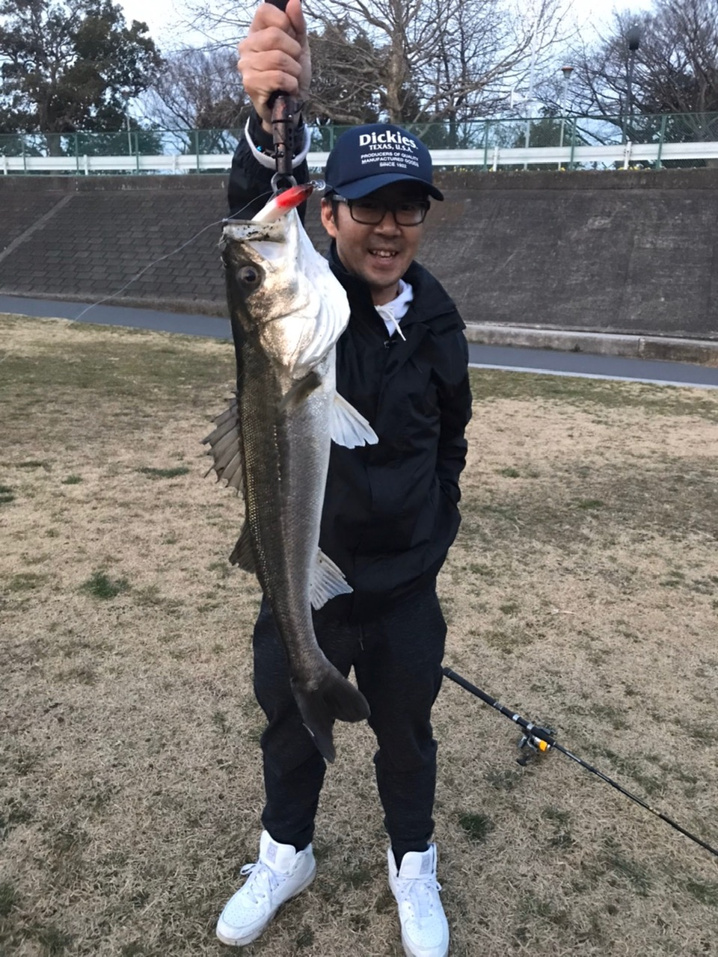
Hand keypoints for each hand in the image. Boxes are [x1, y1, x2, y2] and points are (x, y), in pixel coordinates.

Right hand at [237, 0, 310, 132]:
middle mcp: (246, 46)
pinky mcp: (250, 84)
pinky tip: (289, 88)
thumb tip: (294, 1)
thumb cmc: (292, 74)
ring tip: (292, 78)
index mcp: (256, 32)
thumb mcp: (299, 46)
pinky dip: (291, 84)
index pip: (264, 10)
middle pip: (274, 35)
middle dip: (294, 51)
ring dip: (294, 71)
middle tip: (294, 63)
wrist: (290, 106)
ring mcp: (246, 65)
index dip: (284, 22)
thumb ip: (297, 24)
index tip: (291, 38)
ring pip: (278, 58)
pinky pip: (278, 77)